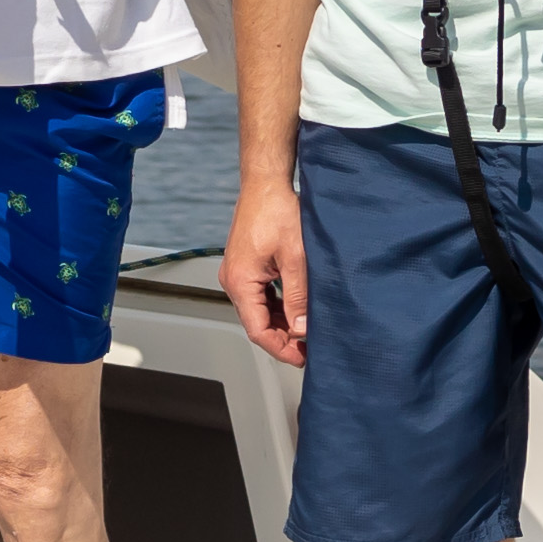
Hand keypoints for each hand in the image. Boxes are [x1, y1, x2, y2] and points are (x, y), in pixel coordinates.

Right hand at [223, 181, 308, 367]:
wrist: (266, 184)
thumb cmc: (276, 211)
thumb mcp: (296, 258)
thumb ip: (298, 296)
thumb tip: (301, 329)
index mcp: (240, 282)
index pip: (258, 330)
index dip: (281, 348)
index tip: (302, 357)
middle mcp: (233, 281)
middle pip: (257, 324)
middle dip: (283, 339)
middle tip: (310, 348)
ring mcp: (238, 274)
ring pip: (260, 311)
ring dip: (282, 323)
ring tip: (307, 331)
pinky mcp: (246, 267)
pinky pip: (260, 296)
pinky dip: (278, 307)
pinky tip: (297, 310)